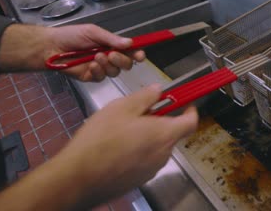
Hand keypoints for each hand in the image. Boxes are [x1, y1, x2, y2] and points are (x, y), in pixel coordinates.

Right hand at [0, 85, 198, 210]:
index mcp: (163, 134)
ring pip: (156, 146)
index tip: (183, 101)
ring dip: (146, 135)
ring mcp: (151, 170)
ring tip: (121, 130)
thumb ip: (145, 97)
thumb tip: (158, 91)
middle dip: (159, 120)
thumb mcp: (122, 107)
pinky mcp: (139, 179)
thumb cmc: (100, 139)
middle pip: (171, 133)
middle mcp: (163, 154)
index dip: (190, 109)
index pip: (191, 121)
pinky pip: (145, 159)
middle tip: (138, 112)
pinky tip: (115, 146)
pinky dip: (137, 150)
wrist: (79, 176)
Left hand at [46, 24, 145, 81]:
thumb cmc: (72, 36)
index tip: (140, 56)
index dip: (137, 54)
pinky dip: (97, 71)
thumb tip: (130, 43)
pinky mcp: (91, 77)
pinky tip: (89, 65)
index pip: (129, 51)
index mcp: (111, 45)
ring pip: (114, 72)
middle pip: (126, 64)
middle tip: (111, 54)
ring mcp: (100, 69)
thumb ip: (111, 39)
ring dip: (107, 65)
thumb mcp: (93, 32)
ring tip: (95, 57)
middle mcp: (109, 58)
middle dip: (121, 60)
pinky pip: (101, 78)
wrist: (52, 47)